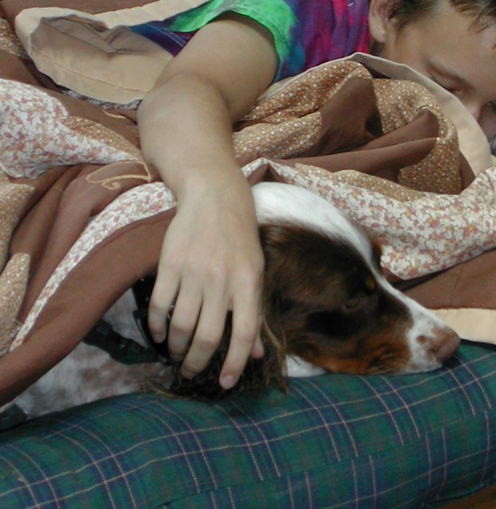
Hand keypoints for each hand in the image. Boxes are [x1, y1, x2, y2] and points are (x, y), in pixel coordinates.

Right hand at [147, 171, 264, 388]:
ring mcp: (194, 272)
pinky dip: (157, 326)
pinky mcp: (170, 264)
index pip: (244, 333)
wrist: (214, 196)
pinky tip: (159, 334)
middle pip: (208, 336)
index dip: (235, 363)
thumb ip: (254, 311)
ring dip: (176, 348)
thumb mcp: (255, 270)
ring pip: (181, 326)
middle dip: (198, 362)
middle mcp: (222, 280)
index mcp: (249, 282)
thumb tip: (254, 353)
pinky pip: (160, 305)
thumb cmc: (240, 237)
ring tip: (176, 354)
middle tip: (192, 371)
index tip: (226, 383)